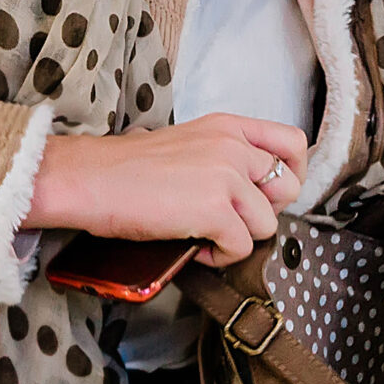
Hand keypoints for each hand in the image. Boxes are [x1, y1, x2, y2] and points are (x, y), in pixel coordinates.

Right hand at [25, 113, 307, 265]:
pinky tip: (192, 248)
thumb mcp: (186, 143)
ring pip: (266, 224)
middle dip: (263, 212)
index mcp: (227, 126)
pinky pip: (240, 247)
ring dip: (238, 238)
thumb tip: (246, 189)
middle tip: (230, 220)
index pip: (292, 142)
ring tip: (203, 236)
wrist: (90, 179)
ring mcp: (226, 177)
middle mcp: (233, 146)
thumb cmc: (125, 168)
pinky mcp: (215, 210)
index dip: (292, 173)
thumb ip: (222, 155)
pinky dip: (218, 257)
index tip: (271, 194)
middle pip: (287, 188)